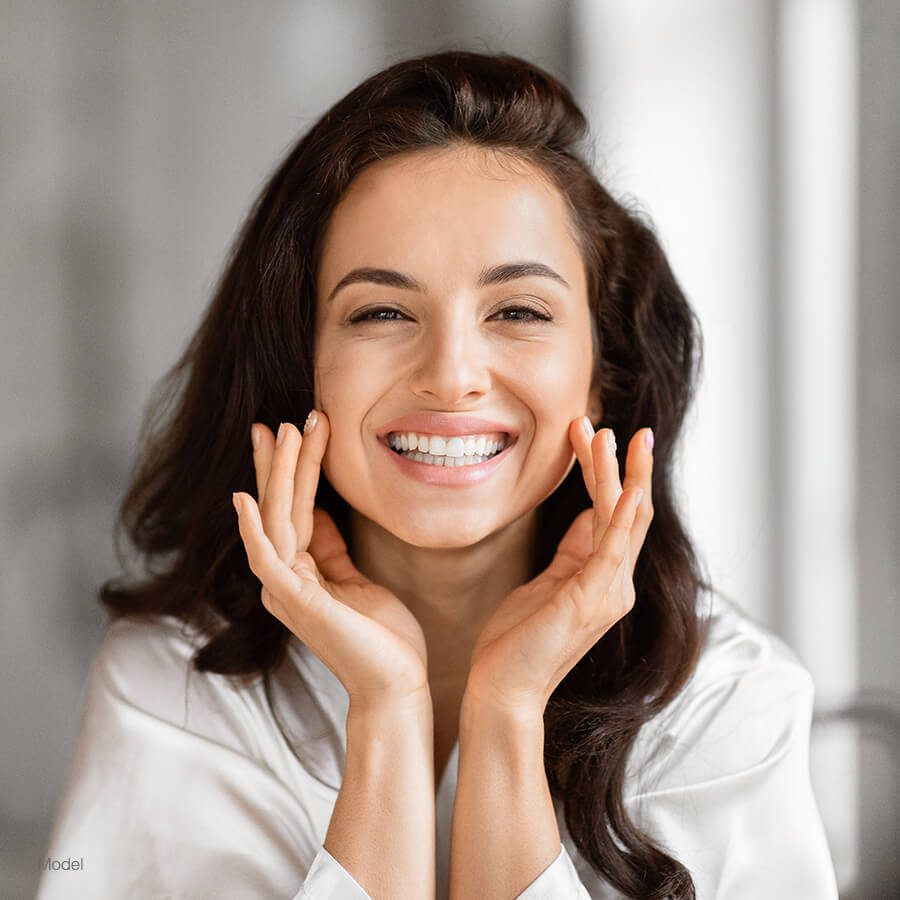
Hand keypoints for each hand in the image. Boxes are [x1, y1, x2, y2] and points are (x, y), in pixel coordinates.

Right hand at [232, 412, 429, 709]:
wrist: (397, 686)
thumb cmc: (383, 638)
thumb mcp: (357, 579)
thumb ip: (332, 549)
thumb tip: (320, 513)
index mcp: (299, 574)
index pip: (291, 511)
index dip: (289, 471)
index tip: (293, 430)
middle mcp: (284, 580)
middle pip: (278, 509)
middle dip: (279, 463)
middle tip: (279, 420)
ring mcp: (287, 592)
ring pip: (275, 522)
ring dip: (278, 476)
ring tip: (283, 433)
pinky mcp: (297, 604)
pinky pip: (269, 559)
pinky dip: (255, 529)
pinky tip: (246, 498)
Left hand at [463, 420, 653, 718]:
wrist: (503, 690)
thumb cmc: (516, 640)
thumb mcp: (548, 583)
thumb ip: (573, 551)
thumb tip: (589, 515)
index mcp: (603, 579)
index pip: (610, 514)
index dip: (601, 472)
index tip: (586, 434)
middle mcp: (616, 584)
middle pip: (627, 510)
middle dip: (617, 464)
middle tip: (605, 423)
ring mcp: (610, 592)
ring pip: (624, 518)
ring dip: (618, 474)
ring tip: (609, 433)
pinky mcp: (593, 597)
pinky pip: (614, 545)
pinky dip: (622, 511)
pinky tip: (626, 482)